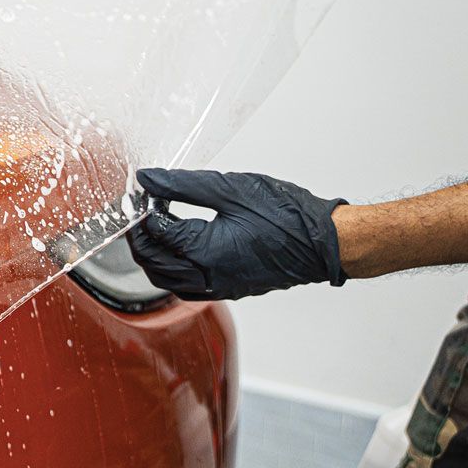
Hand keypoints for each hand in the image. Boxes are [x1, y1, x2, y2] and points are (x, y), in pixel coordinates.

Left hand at [127, 168, 347, 300]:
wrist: (327, 243)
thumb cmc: (287, 215)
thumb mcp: (230, 190)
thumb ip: (182, 185)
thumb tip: (148, 179)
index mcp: (204, 253)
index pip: (153, 233)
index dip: (141, 209)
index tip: (143, 190)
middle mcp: (207, 277)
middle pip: (152, 262)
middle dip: (141, 235)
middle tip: (143, 207)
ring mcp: (218, 287)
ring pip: (166, 280)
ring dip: (154, 255)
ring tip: (156, 224)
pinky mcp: (228, 289)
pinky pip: (186, 286)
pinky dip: (172, 268)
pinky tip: (178, 247)